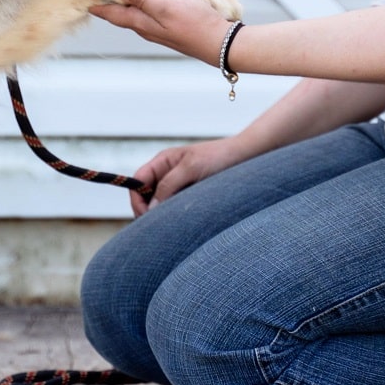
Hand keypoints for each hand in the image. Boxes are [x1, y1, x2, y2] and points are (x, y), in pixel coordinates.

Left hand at [90, 0, 232, 64]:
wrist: (221, 44)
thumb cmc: (196, 24)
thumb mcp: (167, 7)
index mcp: (143, 23)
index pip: (114, 14)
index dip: (100, 7)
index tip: (85, 0)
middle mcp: (148, 29)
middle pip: (123, 17)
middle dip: (109, 7)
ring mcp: (160, 31)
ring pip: (136, 17)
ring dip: (125, 7)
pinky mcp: (172, 29)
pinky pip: (150, 17)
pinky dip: (142, 8)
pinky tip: (146, 2)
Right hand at [129, 136, 254, 215]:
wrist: (247, 157)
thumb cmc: (219, 156)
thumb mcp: (191, 167)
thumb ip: (169, 185)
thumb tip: (151, 207)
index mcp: (163, 162)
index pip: (137, 182)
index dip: (137, 200)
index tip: (146, 217)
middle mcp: (168, 175)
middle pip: (146, 197)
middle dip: (149, 212)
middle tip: (159, 227)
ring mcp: (180, 187)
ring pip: (162, 206)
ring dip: (165, 215)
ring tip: (178, 222)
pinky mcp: (192, 197)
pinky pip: (178, 210)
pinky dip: (179, 216)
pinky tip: (188, 221)